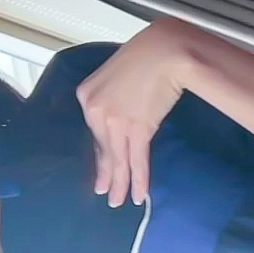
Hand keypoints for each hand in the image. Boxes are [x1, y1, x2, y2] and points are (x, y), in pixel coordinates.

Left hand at [76, 20, 196, 207]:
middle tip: (107, 195)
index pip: (94, 134)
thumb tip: (122, 115)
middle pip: (104, 150)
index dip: (101, 155)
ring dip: (121, 184)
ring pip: (118, 159)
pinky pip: (137, 159)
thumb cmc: (146, 56)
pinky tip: (137, 193)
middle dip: (107, 176)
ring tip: (119, 202)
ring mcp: (115, 121)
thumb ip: (112, 97)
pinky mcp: (137, 128)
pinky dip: (139, 178)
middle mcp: (95, 111)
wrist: (166, 51)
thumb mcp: (117, 76)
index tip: (103, 171)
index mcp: (86, 95)